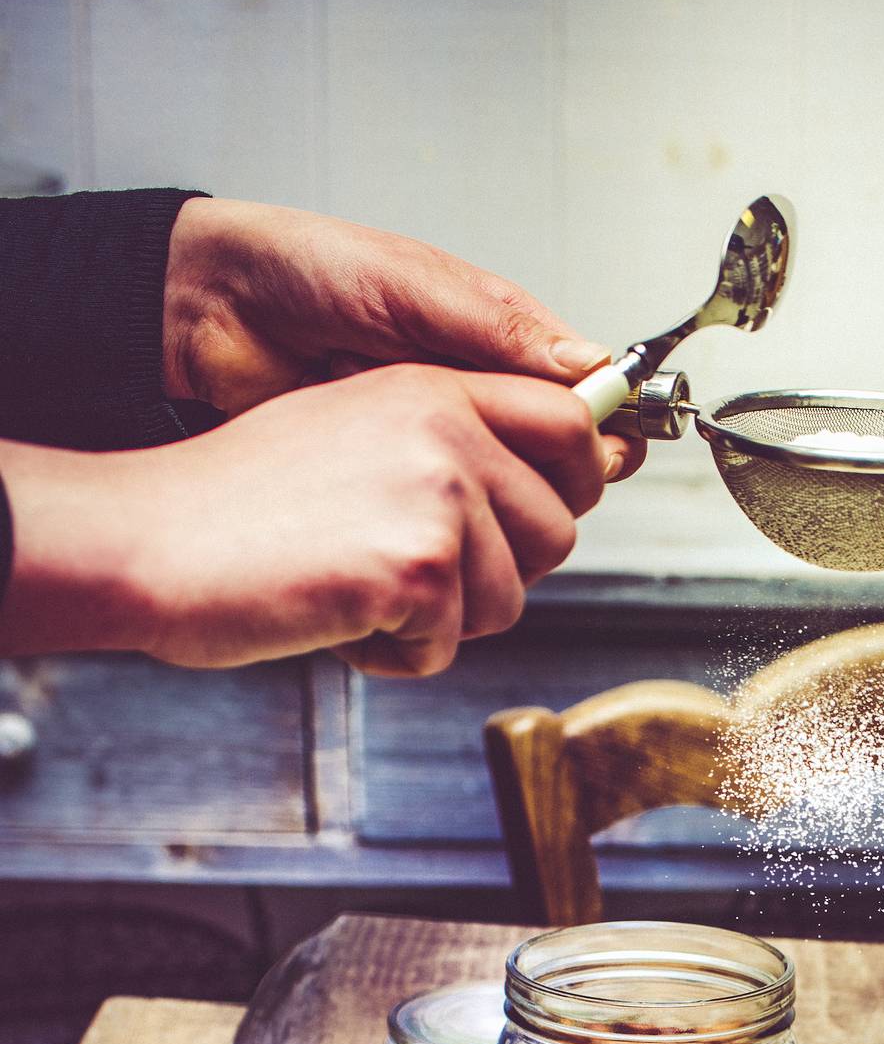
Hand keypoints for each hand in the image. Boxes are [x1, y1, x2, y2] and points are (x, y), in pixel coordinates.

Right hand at [0, 362, 603, 673]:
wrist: (149, 540)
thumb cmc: (232, 505)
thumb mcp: (352, 434)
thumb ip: (445, 448)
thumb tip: (533, 496)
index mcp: (431, 387)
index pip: (568, 423)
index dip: (573, 481)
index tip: (550, 515)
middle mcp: (445, 428)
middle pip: (556, 528)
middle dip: (501, 574)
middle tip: (417, 579)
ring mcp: (437, 495)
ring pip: (510, 599)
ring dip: (441, 622)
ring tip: (358, 592)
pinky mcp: (418, 567)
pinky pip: (446, 648)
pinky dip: (393, 657)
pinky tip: (335, 618)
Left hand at [162, 196, 643, 480]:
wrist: (211, 312)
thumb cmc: (304, 271)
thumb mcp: (410, 286)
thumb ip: (499, 329)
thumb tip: (588, 364)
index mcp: (498, 339)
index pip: (584, 398)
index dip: (601, 431)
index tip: (599, 453)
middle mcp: (479, 396)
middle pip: (559, 462)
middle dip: (558, 480)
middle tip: (530, 484)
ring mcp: (442, 444)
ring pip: (510, 500)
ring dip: (508, 511)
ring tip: (483, 504)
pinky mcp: (400, 484)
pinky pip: (449, 521)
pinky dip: (458, 531)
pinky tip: (446, 526)